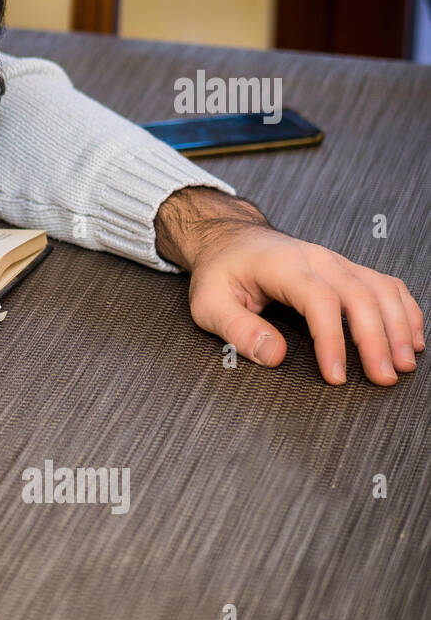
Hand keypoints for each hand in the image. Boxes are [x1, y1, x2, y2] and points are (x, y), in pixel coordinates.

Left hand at [156, 187, 424, 384]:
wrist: (230, 241)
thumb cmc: (220, 273)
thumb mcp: (209, 304)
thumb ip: (238, 329)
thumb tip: (275, 355)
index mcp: (282, 265)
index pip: (318, 300)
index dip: (332, 339)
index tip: (337, 376)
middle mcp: (317, 259)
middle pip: (359, 295)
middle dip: (376, 339)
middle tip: (383, 378)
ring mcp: (336, 262)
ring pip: (380, 289)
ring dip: (398, 327)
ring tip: (404, 364)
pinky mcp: (347, 270)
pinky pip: (386, 286)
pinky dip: (405, 311)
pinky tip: (411, 339)